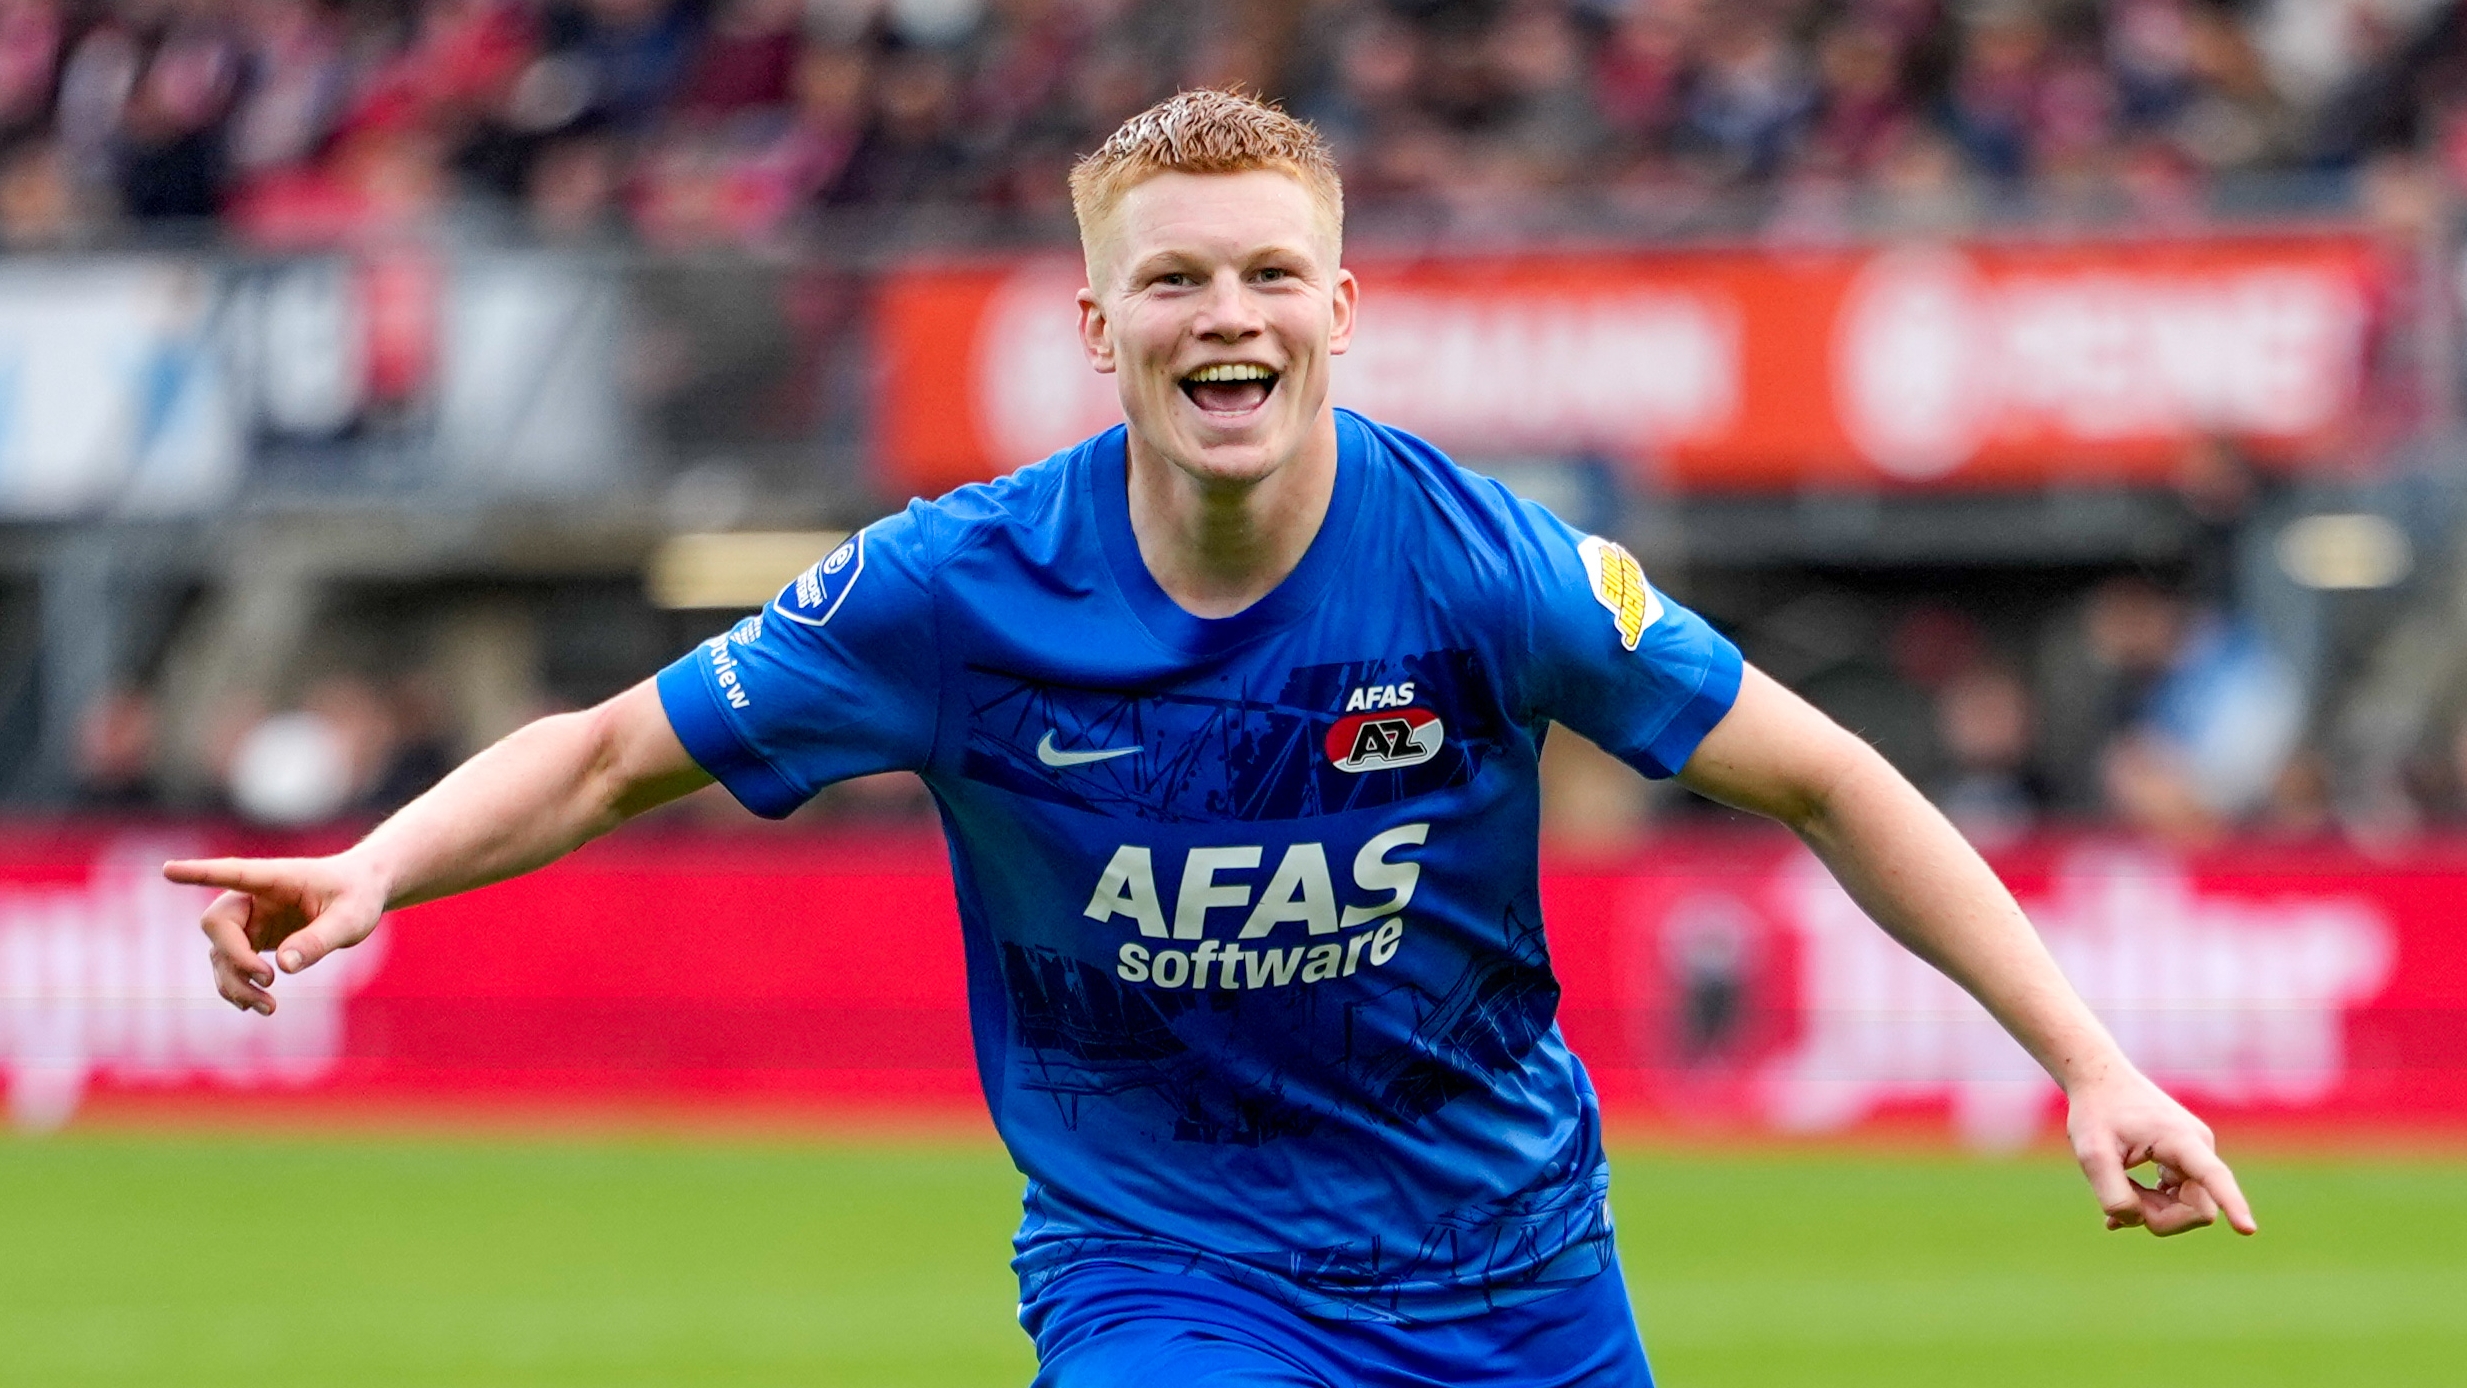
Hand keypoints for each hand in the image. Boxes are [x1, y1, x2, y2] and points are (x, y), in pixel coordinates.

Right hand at [162, 855, 388, 1016]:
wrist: (360, 896)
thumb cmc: (357, 896)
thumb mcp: (352, 918)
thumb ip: (320, 940)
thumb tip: (282, 968)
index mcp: (274, 878)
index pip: (231, 872)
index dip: (199, 873)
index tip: (167, 870)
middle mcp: (253, 898)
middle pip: (217, 925)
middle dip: (234, 958)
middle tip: (268, 980)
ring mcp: (249, 920)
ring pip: (220, 954)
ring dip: (235, 984)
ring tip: (269, 1007)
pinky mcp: (252, 940)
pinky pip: (231, 967)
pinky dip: (239, 989)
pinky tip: (258, 1006)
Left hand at [2066, 1067, 2257, 1236]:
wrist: (2099, 1079)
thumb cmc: (2095, 1112)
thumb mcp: (2091, 1153)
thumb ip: (2112, 1194)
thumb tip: (2138, 1221)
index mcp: (2180, 1139)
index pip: (2213, 1177)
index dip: (2232, 1205)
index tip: (2248, 1230)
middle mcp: (2199, 1147)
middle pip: (2198, 1209)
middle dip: (2158, 1216)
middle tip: (2119, 1196)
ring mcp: (2196, 1156)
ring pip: (2188, 1208)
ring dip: (2150, 1208)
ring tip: (2117, 1183)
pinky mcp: (2187, 1163)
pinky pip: (2181, 1201)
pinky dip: (2151, 1206)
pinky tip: (2123, 1204)